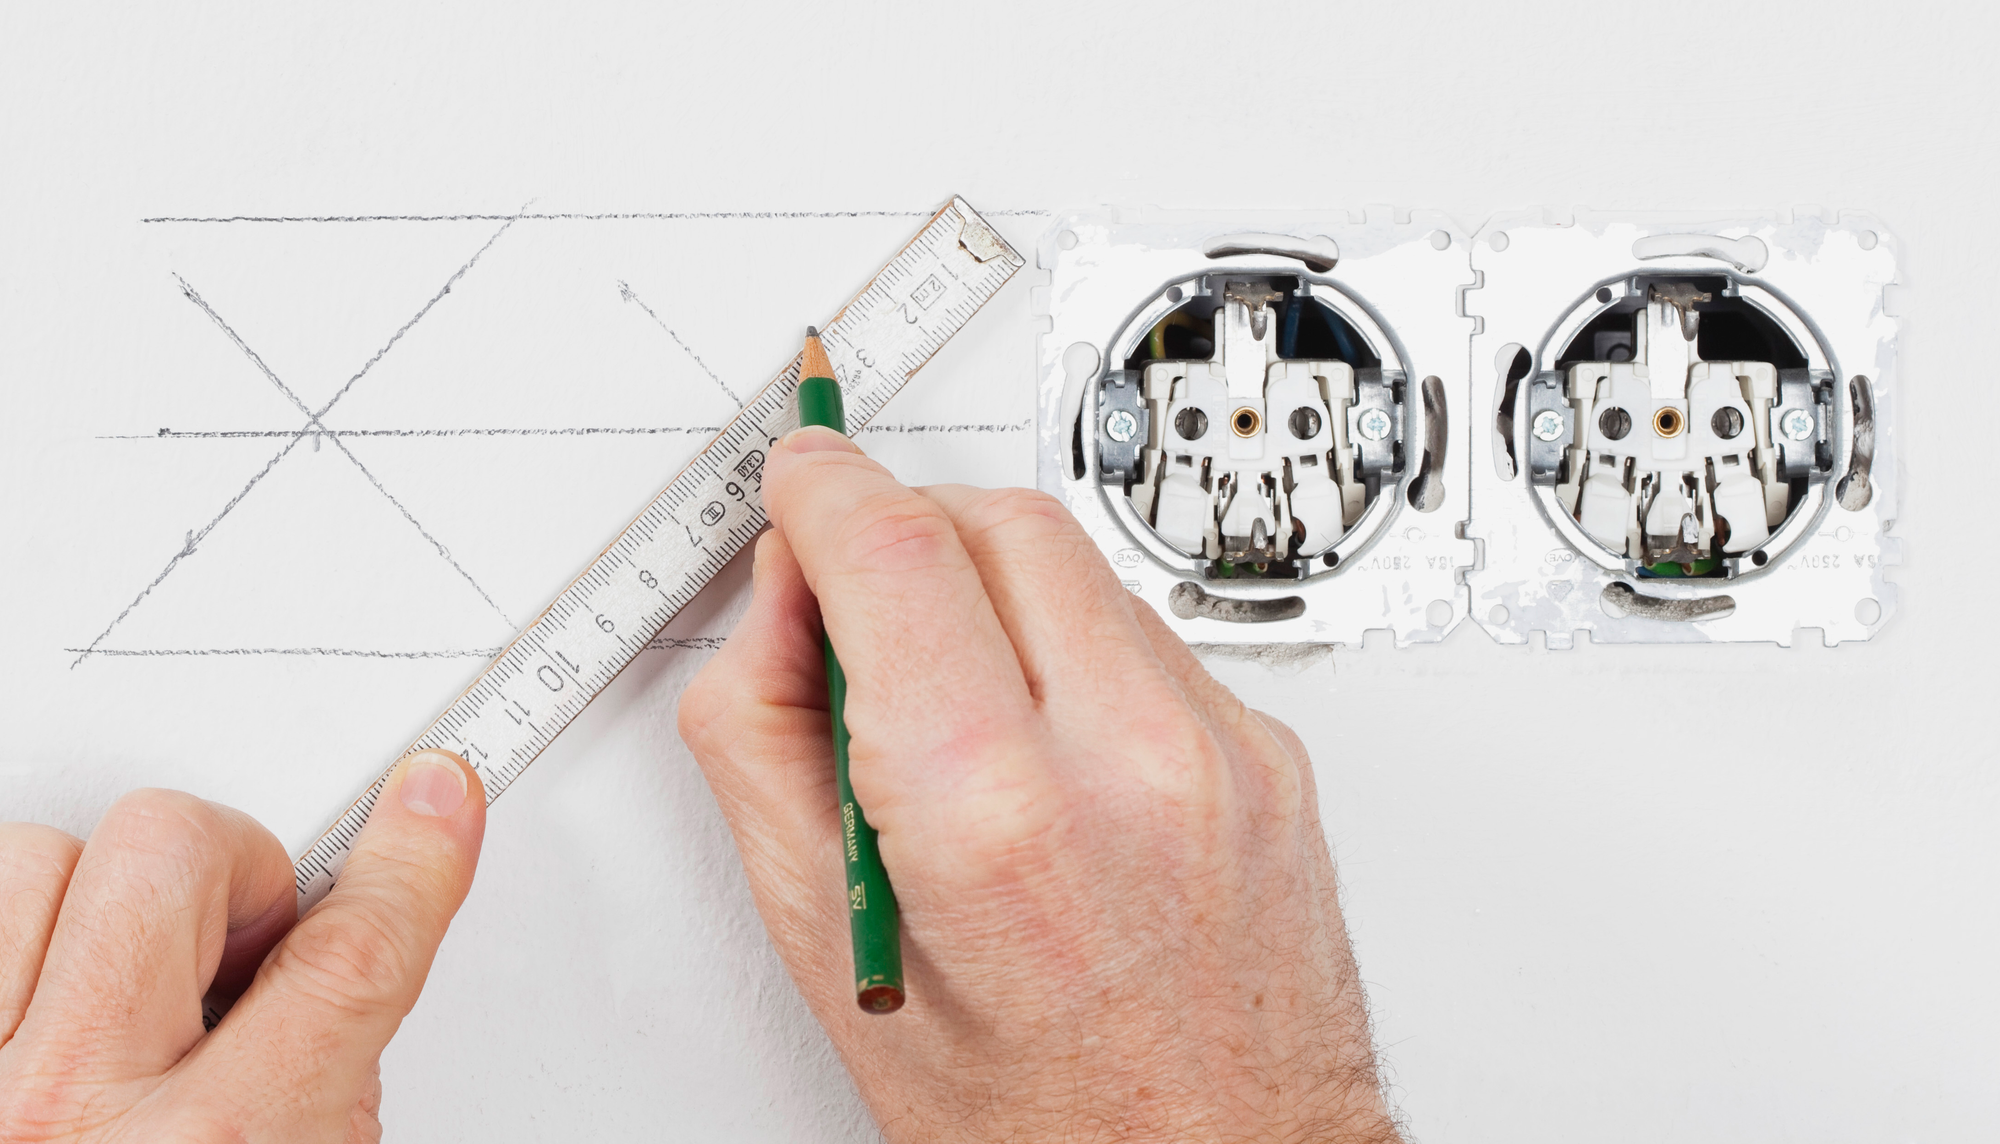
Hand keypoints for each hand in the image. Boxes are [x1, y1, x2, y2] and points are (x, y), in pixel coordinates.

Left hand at [0, 751, 484, 1142]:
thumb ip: (334, 1062)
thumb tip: (343, 943)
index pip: (348, 959)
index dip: (408, 861)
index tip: (433, 804)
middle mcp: (71, 1110)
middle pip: (174, 854)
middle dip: (230, 871)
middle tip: (243, 938)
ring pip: (39, 860)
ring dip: (99, 900)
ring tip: (130, 976)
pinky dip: (22, 934)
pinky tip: (61, 991)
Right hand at [679, 428, 1399, 1142]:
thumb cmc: (1032, 1114)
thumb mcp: (828, 947)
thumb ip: (766, 739)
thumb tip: (778, 604)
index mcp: (995, 815)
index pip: (895, 550)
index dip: (825, 487)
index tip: (800, 477)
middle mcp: (1133, 760)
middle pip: (997, 521)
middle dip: (905, 527)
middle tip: (854, 598)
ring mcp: (1222, 751)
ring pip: (1077, 565)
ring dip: (991, 587)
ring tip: (954, 706)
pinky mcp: (1270, 755)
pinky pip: (1147, 635)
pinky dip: (1071, 647)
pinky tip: (1042, 744)